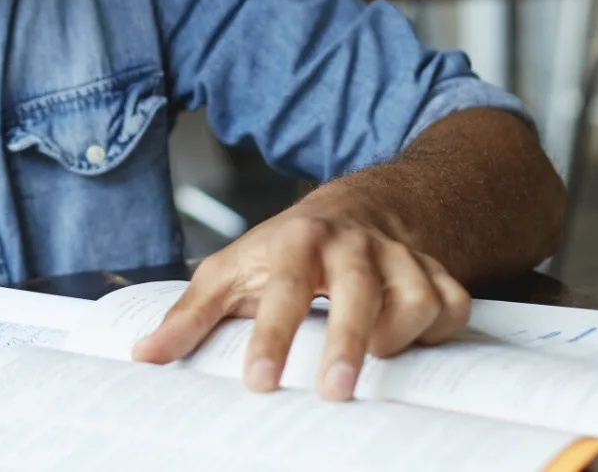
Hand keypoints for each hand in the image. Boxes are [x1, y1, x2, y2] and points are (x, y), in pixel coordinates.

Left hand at [130, 199, 470, 400]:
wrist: (357, 205)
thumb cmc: (285, 250)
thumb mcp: (230, 270)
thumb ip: (190, 316)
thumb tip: (144, 355)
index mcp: (296, 242)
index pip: (283, 289)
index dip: (271, 336)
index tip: (259, 382)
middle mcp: (352, 245)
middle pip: (359, 291)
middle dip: (348, 342)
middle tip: (333, 393)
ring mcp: (399, 257)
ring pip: (416, 296)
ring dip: (399, 334)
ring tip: (376, 359)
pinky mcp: (436, 271)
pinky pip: (452, 303)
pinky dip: (440, 327)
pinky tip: (416, 341)